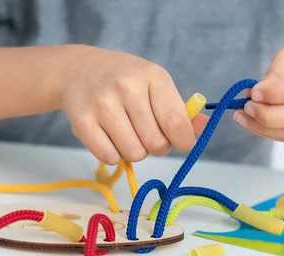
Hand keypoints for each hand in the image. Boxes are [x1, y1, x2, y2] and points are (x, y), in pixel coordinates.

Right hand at [58, 46, 207, 163]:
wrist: (78, 69)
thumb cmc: (125, 80)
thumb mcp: (155, 84)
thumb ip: (181, 110)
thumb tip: (205, 127)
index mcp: (153, 76)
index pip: (176, 124)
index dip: (183, 142)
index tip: (180, 142)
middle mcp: (128, 88)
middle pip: (156, 144)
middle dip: (156, 146)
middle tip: (146, 133)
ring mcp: (103, 105)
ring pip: (134, 154)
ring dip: (134, 151)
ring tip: (127, 133)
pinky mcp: (82, 122)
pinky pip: (109, 157)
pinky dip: (114, 154)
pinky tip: (110, 137)